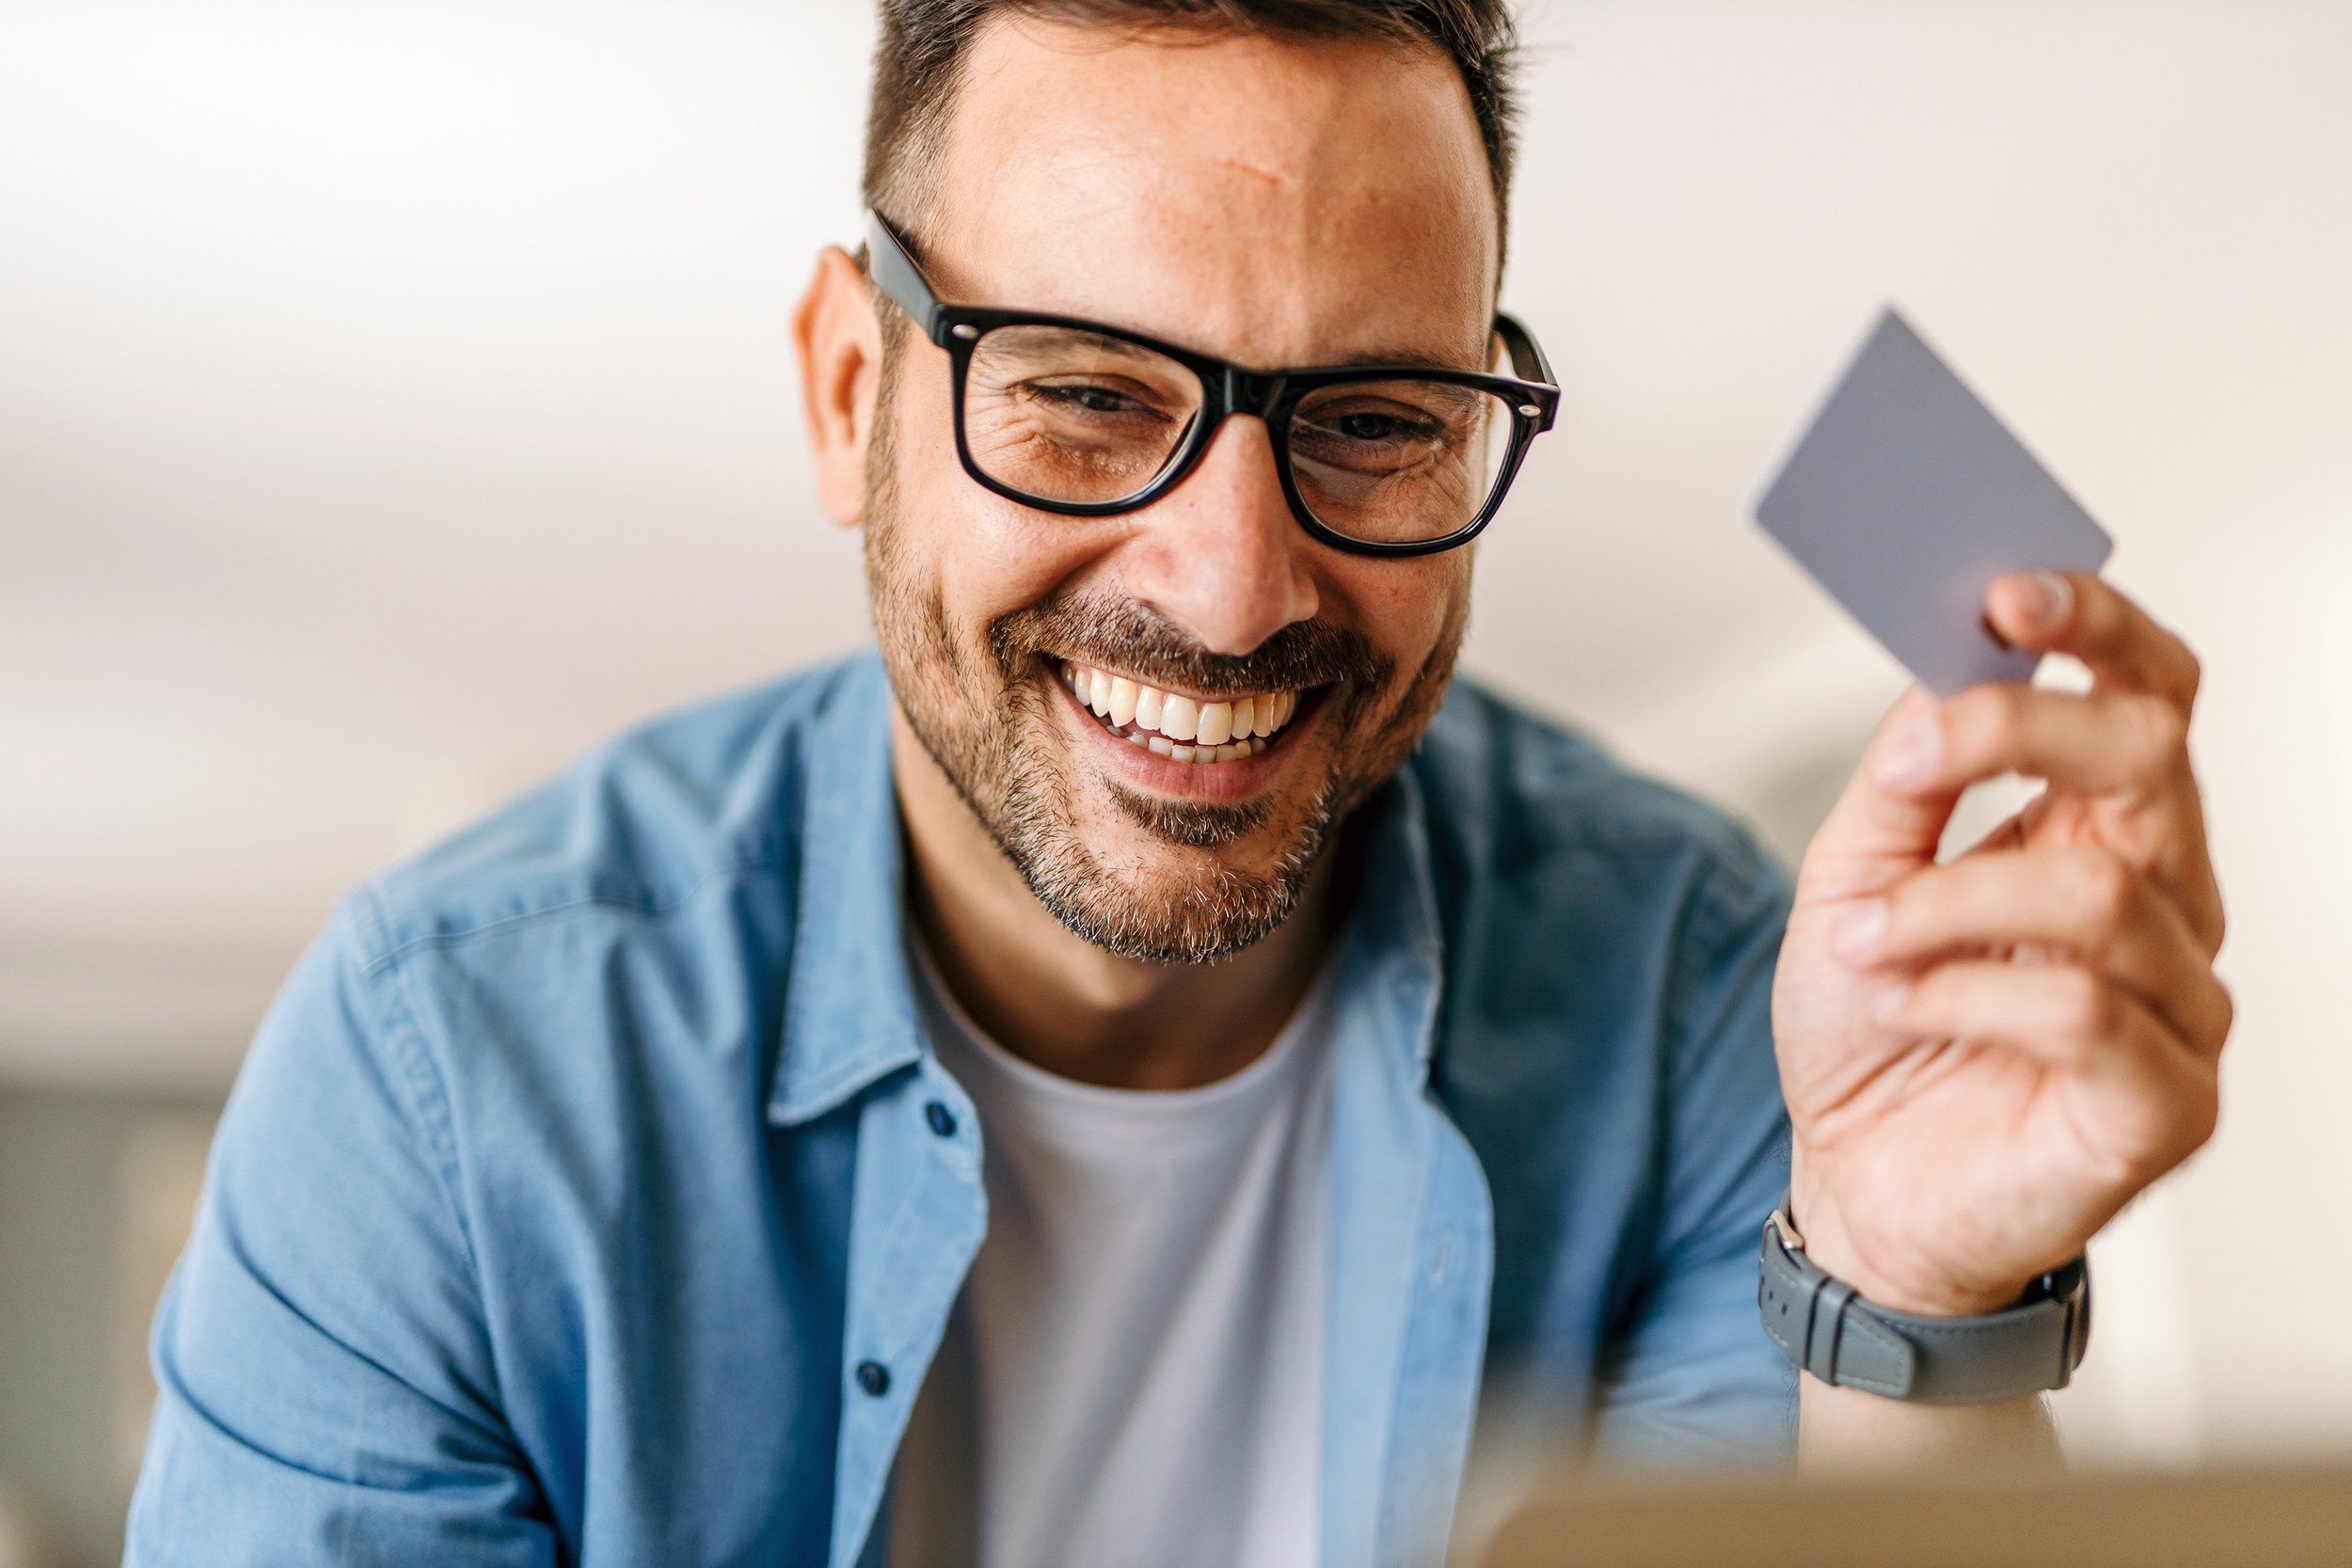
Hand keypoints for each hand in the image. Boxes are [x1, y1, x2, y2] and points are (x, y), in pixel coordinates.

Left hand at [1773, 572, 2229, 1316]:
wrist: (1855, 1187)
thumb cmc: (1872, 1028)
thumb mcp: (1853, 878)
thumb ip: (1905, 779)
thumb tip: (1937, 673)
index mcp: (2105, 828)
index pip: (2152, 694)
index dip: (2098, 628)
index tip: (2004, 594)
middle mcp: (2168, 900)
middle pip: (2150, 757)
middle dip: (2017, 733)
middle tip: (1913, 760)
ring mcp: (2182, 1002)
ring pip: (2096, 891)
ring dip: (1945, 905)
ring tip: (1857, 942)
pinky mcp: (2168, 1103)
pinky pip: (2082, 1011)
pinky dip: (1963, 994)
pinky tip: (1900, 1004)